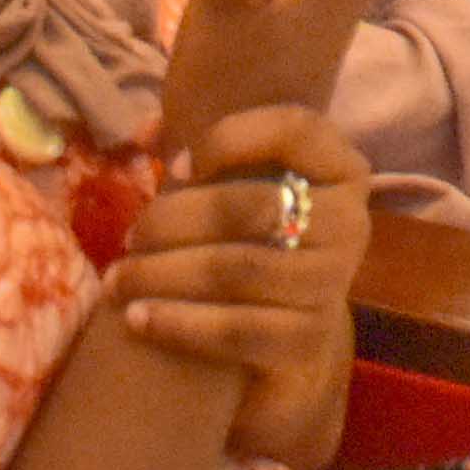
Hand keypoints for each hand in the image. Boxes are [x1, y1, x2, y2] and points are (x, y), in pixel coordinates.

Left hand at [110, 107, 372, 467]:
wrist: (282, 336)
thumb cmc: (253, 242)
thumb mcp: (238, 190)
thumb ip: (200, 156)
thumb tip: (147, 129)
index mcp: (341, 170)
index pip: (296, 129)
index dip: (230, 138)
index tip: (172, 165)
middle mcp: (350, 223)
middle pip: (254, 205)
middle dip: (175, 220)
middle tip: (130, 237)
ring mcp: (334, 285)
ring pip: (239, 269)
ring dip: (165, 273)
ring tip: (119, 280)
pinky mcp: (309, 340)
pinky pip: (238, 329)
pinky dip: (180, 323)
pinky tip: (138, 319)